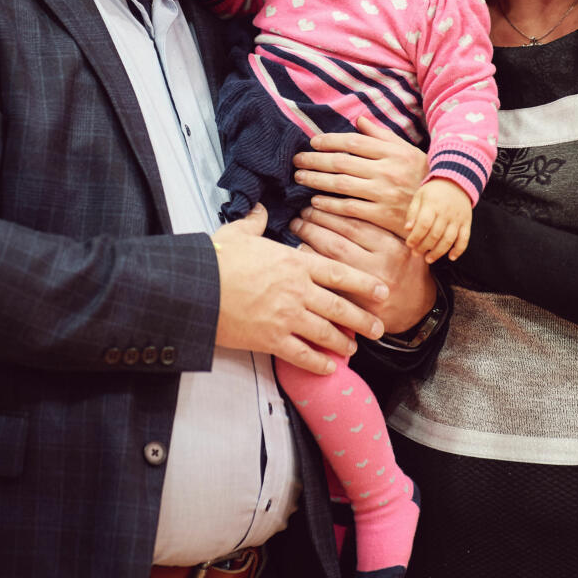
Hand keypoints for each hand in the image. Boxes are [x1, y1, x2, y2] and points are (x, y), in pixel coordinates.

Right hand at [212, 205, 388, 373]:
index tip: (381, 291)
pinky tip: (328, 368)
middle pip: (340, 306)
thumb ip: (256, 222)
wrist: (195, 286)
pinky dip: (318, 363)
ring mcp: (286, 316)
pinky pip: (302, 355)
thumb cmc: (217, 259)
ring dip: (343, 342)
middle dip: (363, 319)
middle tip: (379, 328)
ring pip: (326, 333)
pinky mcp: (271, 339)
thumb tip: (260, 209)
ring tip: (353, 348)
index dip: (363, 283)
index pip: (339, 273)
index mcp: (294, 263)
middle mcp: (297, 290)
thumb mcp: (239, 232)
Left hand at [289, 206, 436, 333]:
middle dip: (316, 222)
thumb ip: (384, 227)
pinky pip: (326, 276)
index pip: (356, 223)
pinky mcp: (354, 302)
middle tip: (302, 214)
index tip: (316, 203)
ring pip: (330, 255)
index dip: (332, 211)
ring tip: (298, 227)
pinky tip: (300, 250)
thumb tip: (349, 202)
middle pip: (339, 237)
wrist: (418, 311)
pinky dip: (311, 260)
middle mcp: (380, 266)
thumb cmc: (408, 272)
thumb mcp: (407, 245)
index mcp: (394, 248)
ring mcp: (365, 286)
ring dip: (309, 239)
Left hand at [292, 117, 428, 236]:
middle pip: (342, 162)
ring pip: (341, 184)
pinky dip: (329, 204)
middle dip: (315, 160)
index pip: (354, 142)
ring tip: (300, 177)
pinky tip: (315, 202)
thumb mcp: (407, 151)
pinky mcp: (382, 215)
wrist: (440, 211)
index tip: (313, 142)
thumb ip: (382, 136)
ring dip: (316, 180)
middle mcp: (387, 170)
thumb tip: (359, 120)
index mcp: (393, 152)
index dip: (330, 141)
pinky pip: (349, 208)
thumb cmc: (421, 177)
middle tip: (297, 160)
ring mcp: (384, 193)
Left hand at [405, 178, 472, 263]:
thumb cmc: (434, 192)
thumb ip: (412, 212)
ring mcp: (458, 219)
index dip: (416, 237)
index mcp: (433, 205)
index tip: (409, 244)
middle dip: (424, 247)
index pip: (424, 224)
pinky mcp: (466, 223)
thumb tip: (407, 229)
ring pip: (449, 240)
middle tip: (416, 253)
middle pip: (435, 235)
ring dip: (438, 252)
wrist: (457, 182)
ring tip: (429, 259)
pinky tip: (451, 257)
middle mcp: (446, 213)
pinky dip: (459, 250)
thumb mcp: (420, 196)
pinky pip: (465, 239)